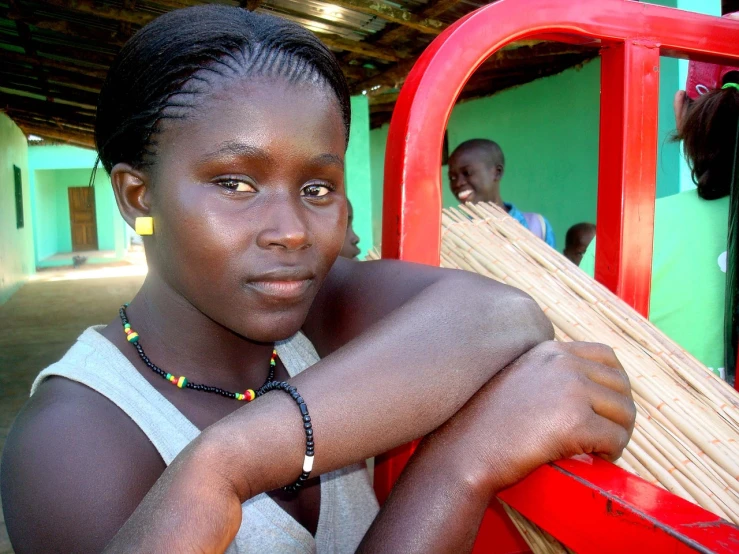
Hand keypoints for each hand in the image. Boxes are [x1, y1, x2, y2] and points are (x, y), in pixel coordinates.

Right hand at [420, 341, 635, 496]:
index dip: (615, 384)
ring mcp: (571, 390)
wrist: (464, 450)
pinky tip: (593, 460)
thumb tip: (584, 392)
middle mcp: (563, 363)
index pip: (607, 355)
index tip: (606, 407)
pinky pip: (615, 439)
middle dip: (619, 413)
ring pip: (625, 412)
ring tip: (601, 450)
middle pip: (622, 384)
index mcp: (548, 351)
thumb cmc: (484, 424)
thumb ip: (546, 375)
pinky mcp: (576, 422)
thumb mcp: (515, 380)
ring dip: (618, 434)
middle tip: (606, 435)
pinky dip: (611, 453)